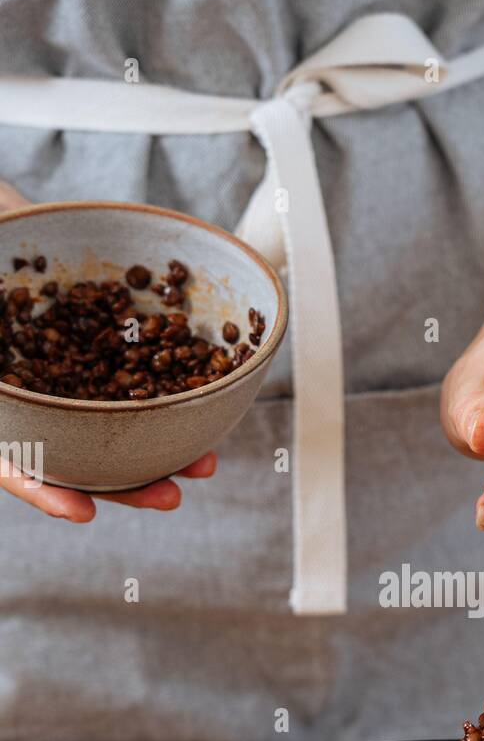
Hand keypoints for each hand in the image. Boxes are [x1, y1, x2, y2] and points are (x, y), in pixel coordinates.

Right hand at [0, 180, 218, 518]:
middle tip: (170, 496)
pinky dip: (173, 401)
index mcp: (3, 404)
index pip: (12, 462)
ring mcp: (73, 383)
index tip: (82, 512)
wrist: (3, 228)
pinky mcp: (108, 357)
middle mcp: (35, 402)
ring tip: (204, 464)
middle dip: (128, 485)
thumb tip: (2, 348)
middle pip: (76, 458)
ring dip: (162, 454)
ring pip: (115, 432)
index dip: (45, 491)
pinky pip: (144, 384)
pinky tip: (205, 409)